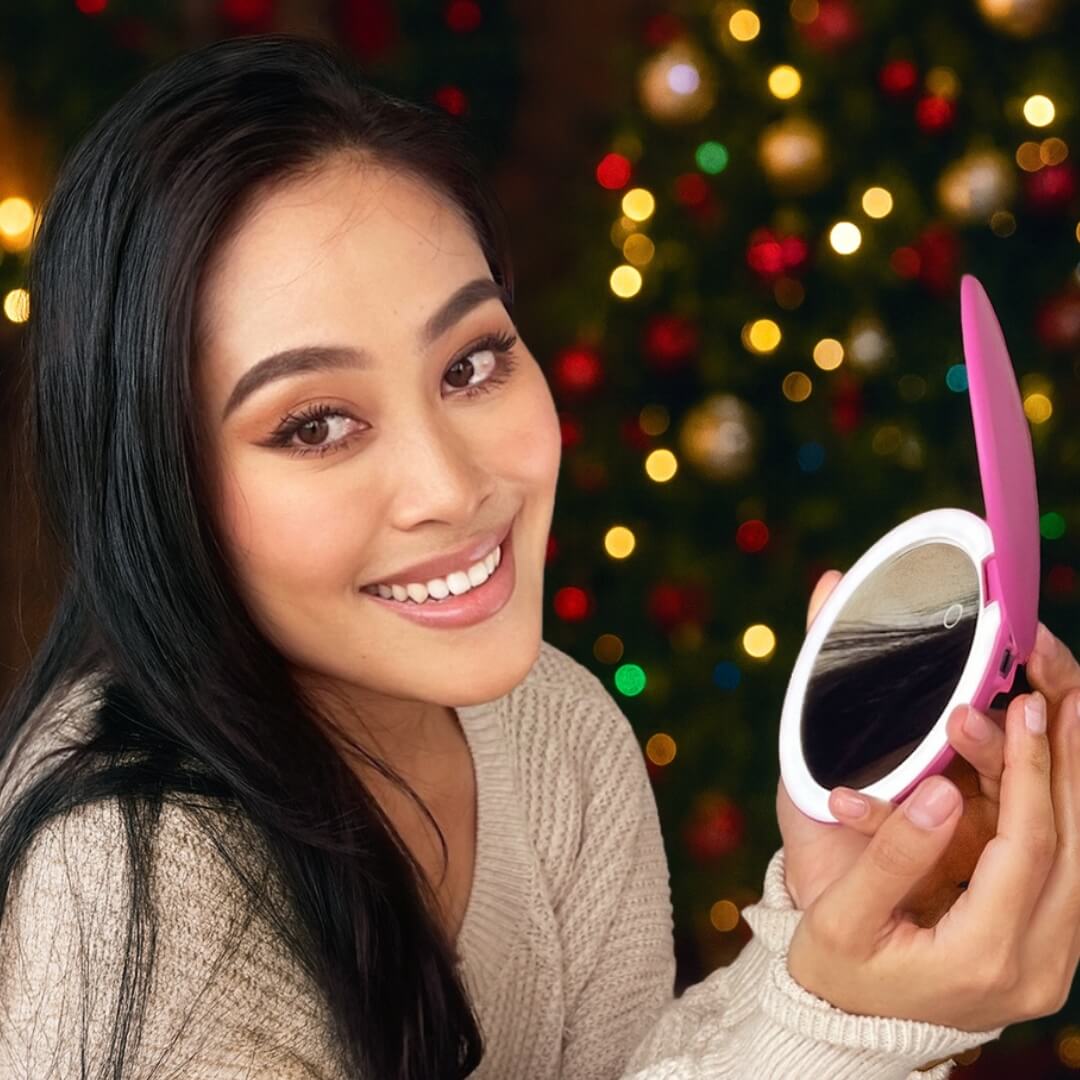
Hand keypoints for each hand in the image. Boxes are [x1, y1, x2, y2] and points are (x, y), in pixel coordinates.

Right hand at [785, 624, 1079, 1031]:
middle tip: (1064, 687)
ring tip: (1067, 710)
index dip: (1029, 770)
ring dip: (1071, 780)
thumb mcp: (842, 916)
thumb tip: (941, 789)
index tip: (1025, 704)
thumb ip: (893, 854)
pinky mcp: (1049, 951)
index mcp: (982, 957)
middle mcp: (1037, 967)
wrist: (850, 1028)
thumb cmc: (836, 968)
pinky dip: (1062, 809)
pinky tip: (1052, 763)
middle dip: (1069, 760)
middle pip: (1075, 846)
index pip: (1027, 847)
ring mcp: (1051, 963)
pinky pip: (1069, 870)